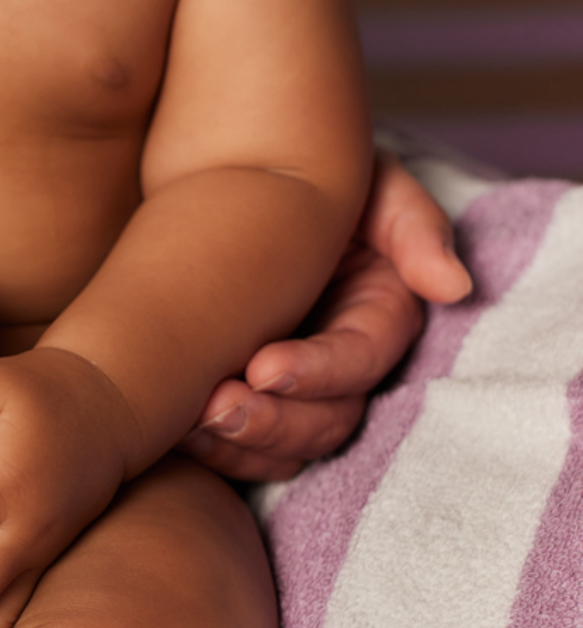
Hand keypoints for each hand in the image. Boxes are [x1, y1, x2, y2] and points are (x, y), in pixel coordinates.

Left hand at [181, 151, 472, 480]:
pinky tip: (174, 429)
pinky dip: (214, 450)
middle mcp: (343, 364)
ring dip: (240, 443)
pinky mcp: (251, 401)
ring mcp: (298, 390)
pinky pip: (244, 451)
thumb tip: (453, 286)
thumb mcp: (369, 183)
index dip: (318, 372)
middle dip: (273, 422)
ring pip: (286, 449)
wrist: (231, 180)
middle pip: (326, 421)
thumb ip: (413, 225)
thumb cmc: (305, 176)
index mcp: (378, 314)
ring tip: (190, 421)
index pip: (361, 360)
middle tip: (214, 406)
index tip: (262, 368)